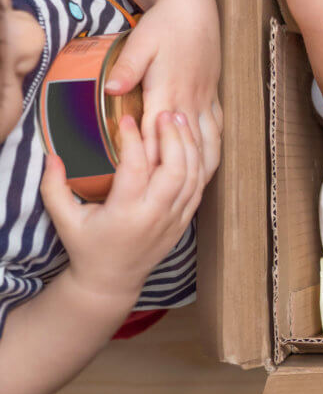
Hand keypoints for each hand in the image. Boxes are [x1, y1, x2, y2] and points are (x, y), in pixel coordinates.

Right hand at [40, 112, 203, 300]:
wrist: (112, 281)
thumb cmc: (87, 247)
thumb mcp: (65, 220)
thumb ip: (54, 188)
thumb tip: (53, 155)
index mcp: (125, 214)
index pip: (135, 169)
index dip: (133, 140)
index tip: (127, 118)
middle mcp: (155, 216)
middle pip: (175, 170)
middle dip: (173, 138)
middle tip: (164, 112)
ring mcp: (174, 219)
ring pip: (192, 177)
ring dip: (189, 146)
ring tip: (180, 120)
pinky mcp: (185, 221)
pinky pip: (198, 188)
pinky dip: (198, 163)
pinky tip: (191, 143)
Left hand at [103, 0, 221, 178]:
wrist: (194, 8)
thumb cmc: (165, 25)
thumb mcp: (141, 41)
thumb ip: (127, 67)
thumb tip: (109, 89)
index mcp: (169, 92)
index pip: (159, 136)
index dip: (151, 162)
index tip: (142, 186)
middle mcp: (190, 102)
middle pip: (187, 148)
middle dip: (177, 176)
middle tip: (165, 201)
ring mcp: (205, 101)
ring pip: (209, 145)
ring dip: (200, 170)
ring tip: (189, 193)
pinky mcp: (213, 96)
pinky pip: (217, 131)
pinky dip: (213, 152)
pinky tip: (207, 165)